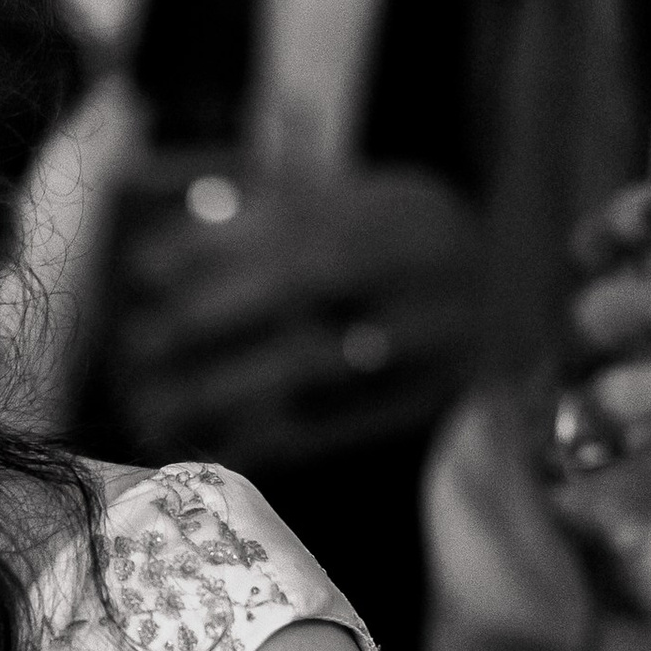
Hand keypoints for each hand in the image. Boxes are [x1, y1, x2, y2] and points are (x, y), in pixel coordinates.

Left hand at [103, 158, 483, 471]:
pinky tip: (210, 444)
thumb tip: (153, 238)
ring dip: (222, 388)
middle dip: (210, 315)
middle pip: (309, 281)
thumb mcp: (352, 210)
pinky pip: (337, 428)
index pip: (297, 217)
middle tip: (138, 345)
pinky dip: (267, 437)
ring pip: (316, 362)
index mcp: (405, 206)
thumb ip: (270, 211)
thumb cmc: (396, 256)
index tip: (142, 271)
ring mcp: (443, 339)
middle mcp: (433, 264)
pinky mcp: (434, 405)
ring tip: (155, 406)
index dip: (214, 244)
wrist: (512, 308)